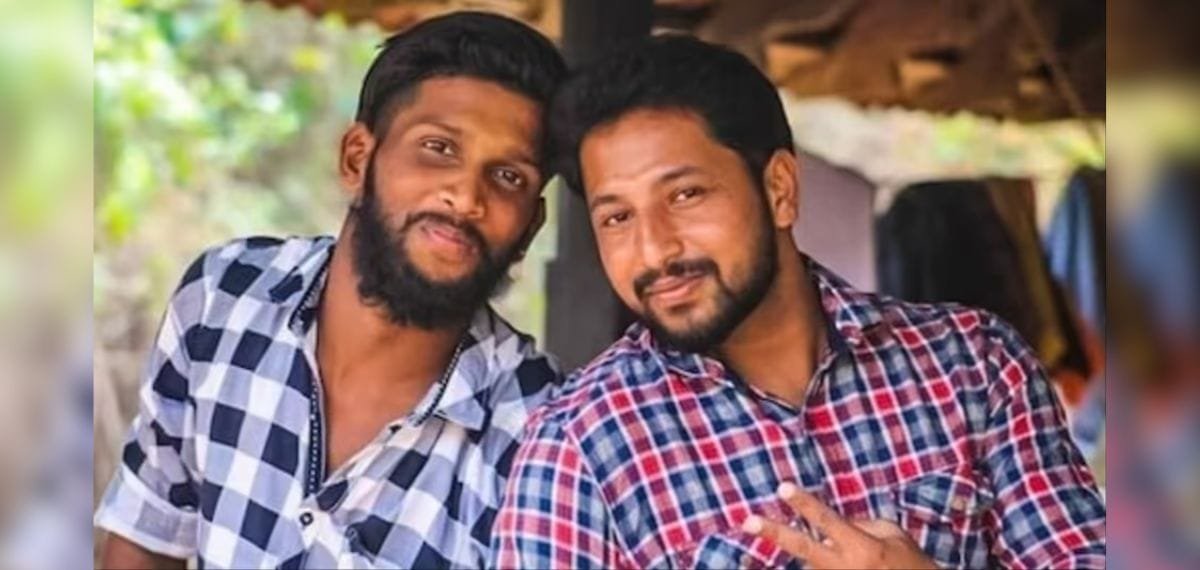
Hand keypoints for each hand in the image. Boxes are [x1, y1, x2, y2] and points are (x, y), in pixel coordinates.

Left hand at [742, 482, 938, 569]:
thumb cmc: (910, 563)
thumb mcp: (892, 534)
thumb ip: (860, 522)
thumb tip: (828, 521)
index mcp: (861, 547)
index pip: (827, 520)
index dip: (804, 503)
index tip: (784, 488)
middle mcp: (844, 567)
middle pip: (802, 547)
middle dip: (774, 533)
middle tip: (748, 521)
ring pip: (809, 562)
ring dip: (810, 555)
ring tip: (820, 549)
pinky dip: (816, 563)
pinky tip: (810, 561)